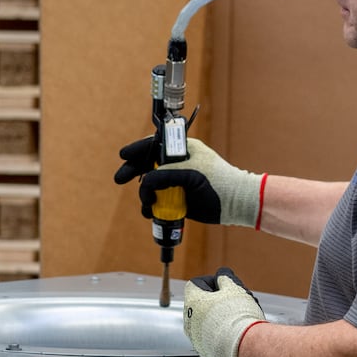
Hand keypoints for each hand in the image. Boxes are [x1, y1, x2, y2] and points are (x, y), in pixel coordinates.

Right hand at [113, 136, 263, 227]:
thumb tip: (146, 183)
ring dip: (144, 195)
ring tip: (147, 204)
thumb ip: (165, 175)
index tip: (123, 155)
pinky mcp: (178, 198)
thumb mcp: (190, 174)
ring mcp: (177, 181)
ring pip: (151, 185)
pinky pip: (158, 200)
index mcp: (183, 149)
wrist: (237, 204)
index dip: (138, 149)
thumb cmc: (219, 182)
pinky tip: (152, 212)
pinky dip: (152, 206)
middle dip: (133, 171)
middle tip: (119, 179)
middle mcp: (178, 164)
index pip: (155, 144)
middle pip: (148, 164)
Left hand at [183, 268, 265, 356]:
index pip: (195, 284)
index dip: (211, 281)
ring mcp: (195, 337)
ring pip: (205, 321)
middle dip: (217, 300)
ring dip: (218, 316)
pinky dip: (220, 332)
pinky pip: (210, 337)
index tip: (224, 285)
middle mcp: (189, 320)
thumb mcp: (234, 288)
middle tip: (234, 302)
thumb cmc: (238, 317)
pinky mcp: (204, 351)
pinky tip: (235, 332)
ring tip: (237, 317)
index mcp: (193, 301)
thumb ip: (225, 278)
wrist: (244, 347)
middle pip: (201, 303)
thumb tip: (222, 275)